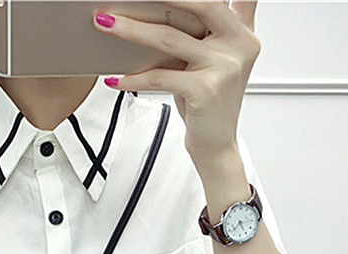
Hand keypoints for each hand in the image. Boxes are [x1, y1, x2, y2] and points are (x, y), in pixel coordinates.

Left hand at [93, 1, 261, 165]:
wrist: (217, 145)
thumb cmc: (207, 101)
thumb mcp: (209, 60)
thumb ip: (201, 31)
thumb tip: (153, 10)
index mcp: (242, 31)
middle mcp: (238, 45)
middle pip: (198, 4)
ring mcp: (223, 67)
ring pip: (169, 38)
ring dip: (130, 29)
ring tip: (106, 23)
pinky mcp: (204, 91)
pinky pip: (160, 77)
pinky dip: (133, 78)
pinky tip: (115, 77)